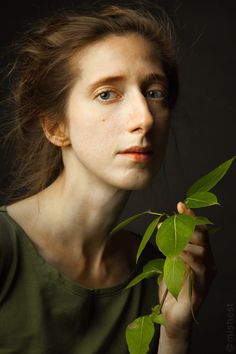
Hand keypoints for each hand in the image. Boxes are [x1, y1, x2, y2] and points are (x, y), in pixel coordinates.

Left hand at [158, 201, 216, 339]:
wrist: (172, 315)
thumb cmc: (171, 288)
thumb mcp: (170, 263)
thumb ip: (172, 248)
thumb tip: (165, 227)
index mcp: (201, 256)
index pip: (199, 232)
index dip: (192, 218)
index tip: (181, 205)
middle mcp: (207, 263)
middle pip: (203, 238)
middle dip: (188, 225)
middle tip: (172, 218)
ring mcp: (206, 275)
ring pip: (202, 250)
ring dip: (184, 240)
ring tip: (169, 235)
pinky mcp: (202, 287)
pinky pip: (198, 267)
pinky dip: (187, 256)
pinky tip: (177, 252)